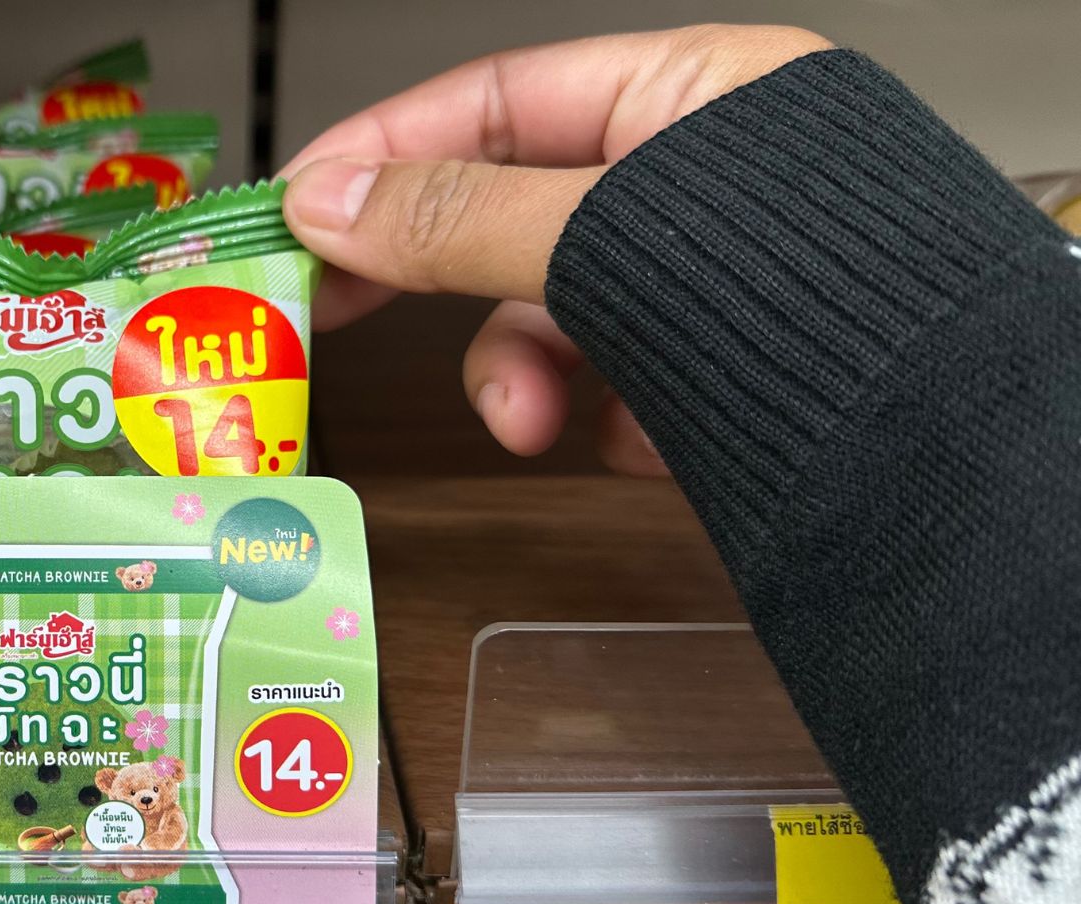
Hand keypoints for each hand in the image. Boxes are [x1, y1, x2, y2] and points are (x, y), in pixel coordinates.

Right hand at [281, 25, 828, 473]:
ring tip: (532, 422)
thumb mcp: (599, 239)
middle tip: (333, 309)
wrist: (946, 467)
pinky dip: (599, 419)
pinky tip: (628, 441)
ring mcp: (711, 283)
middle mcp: (701, 181)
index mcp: (692, 95)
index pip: (493, 99)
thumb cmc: (821, 311)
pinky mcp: (720, 374)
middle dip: (442, 281)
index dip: (382, 148)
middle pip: (512, 215)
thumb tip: (330, 199)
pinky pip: (611, 386)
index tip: (297, 202)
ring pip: (556, 318)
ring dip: (523, 377)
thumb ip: (452, 216)